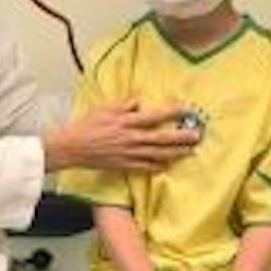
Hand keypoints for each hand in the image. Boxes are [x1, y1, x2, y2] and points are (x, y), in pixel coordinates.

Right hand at [45, 100, 198, 173]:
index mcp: (127, 122)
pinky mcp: (124, 166)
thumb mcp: (105, 108)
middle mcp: (131, 139)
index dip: (171, 113)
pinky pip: (145, 168)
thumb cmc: (87, 125)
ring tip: (190, 151)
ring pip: (157, 155)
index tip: (186, 110)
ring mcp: (129, 154)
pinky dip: (158, 167)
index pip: (154, 116)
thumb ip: (124, 105)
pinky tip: (169, 165)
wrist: (72, 147)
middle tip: (197, 135)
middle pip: (161, 139)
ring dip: (175, 153)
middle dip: (181, 137)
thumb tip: (139, 102)